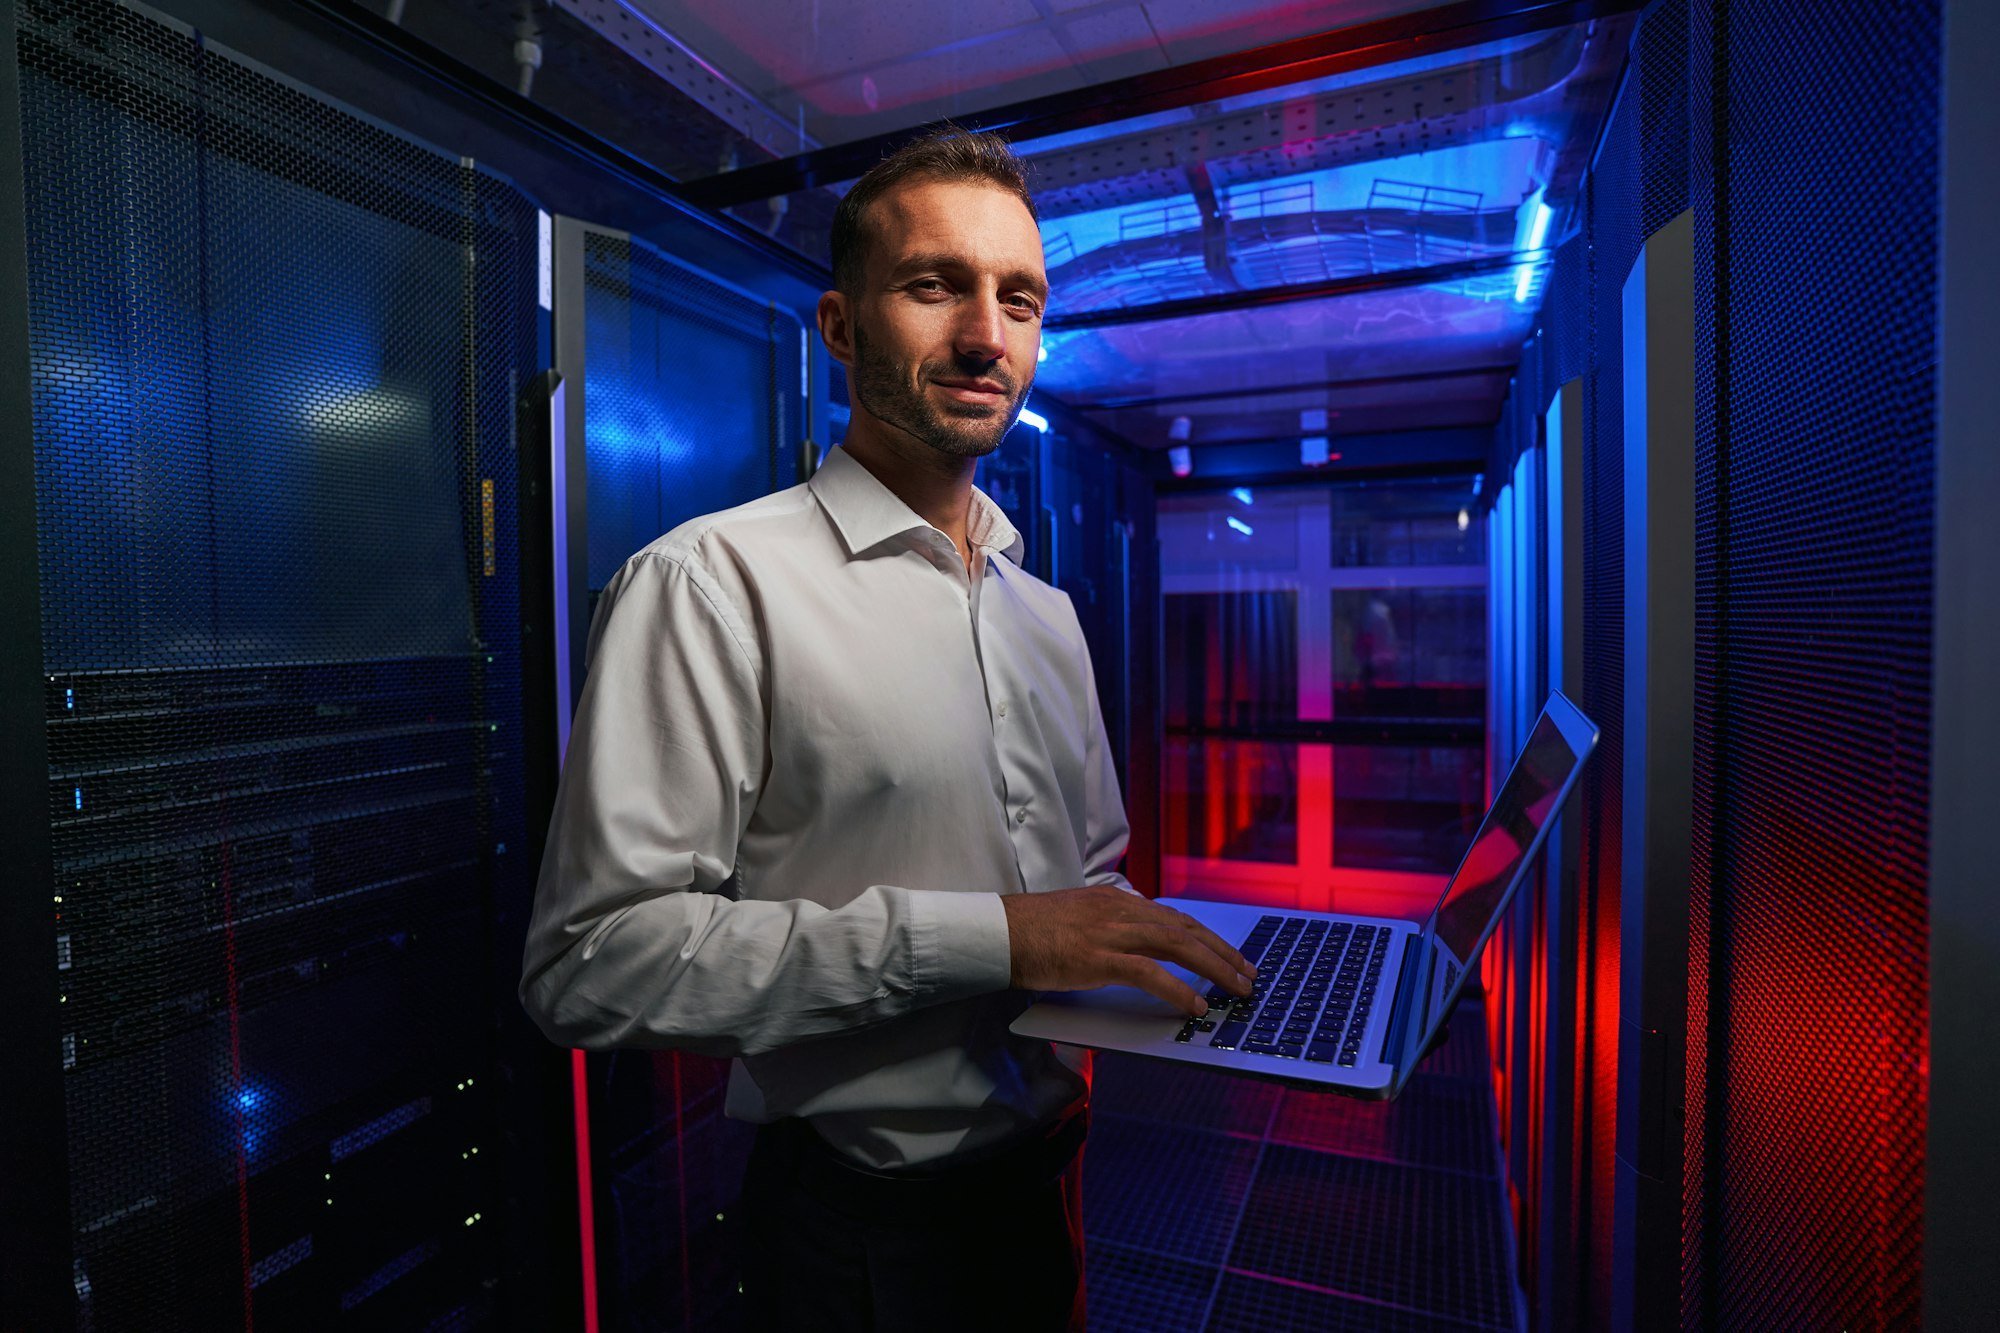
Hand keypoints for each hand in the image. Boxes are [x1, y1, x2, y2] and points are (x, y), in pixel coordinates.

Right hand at [1001, 885, 1257, 1017]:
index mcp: (1116, 899)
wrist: (999, 932)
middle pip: (1186, 928)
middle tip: (1249, 973)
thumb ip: (1106, 926)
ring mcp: (1112, 932)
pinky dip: (1179, 990)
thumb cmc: (1030, 931)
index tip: (1229, 953)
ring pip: (1178, 946)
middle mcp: (1121, 910)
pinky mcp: (1100, 958)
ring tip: (1237, 990)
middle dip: (1223, 952)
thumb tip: (1132, 949)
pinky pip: (1151, 974)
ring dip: (1214, 969)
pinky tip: (1196, 1006)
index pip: (1173, 916)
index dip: (1206, 936)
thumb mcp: (1077, 917)